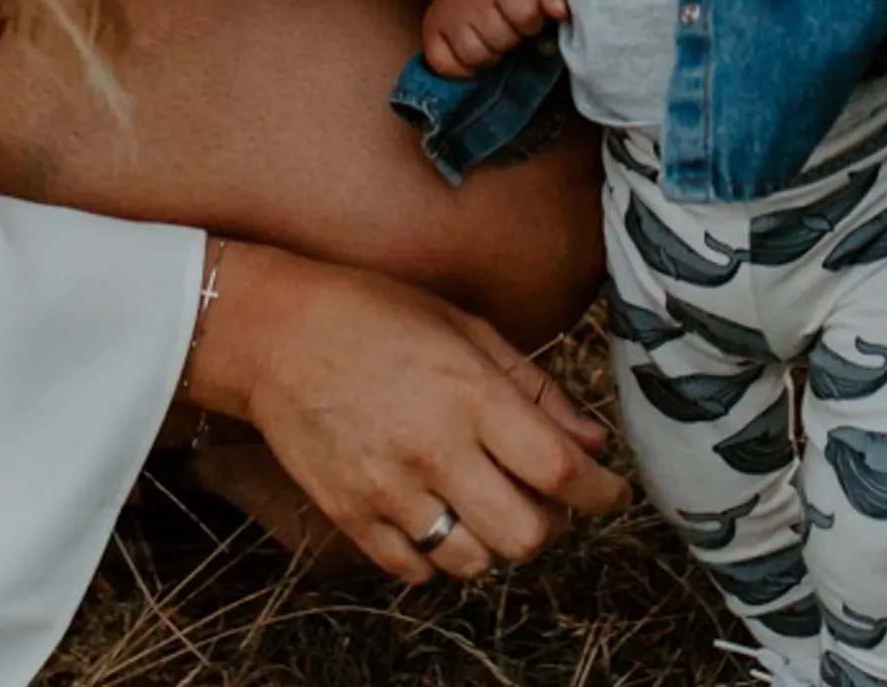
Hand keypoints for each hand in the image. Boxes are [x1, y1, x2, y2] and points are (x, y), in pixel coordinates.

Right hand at [184, 242, 631, 582]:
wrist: (274, 333)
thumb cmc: (376, 314)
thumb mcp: (466, 329)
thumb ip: (534, 389)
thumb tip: (592, 442)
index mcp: (470, 394)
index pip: (558, 470)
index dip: (600, 492)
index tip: (611, 492)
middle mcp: (433, 448)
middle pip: (525, 535)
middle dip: (550, 524)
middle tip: (542, 497)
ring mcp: (387, 489)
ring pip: (473, 562)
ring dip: (493, 542)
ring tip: (483, 504)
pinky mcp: (350, 516)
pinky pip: (415, 571)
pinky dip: (437, 556)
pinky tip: (436, 515)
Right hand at [422, 0, 565, 77]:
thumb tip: (560, 12)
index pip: (527, 17)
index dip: (533, 22)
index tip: (529, 14)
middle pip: (501, 40)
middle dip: (512, 37)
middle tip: (509, 23)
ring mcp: (446, 14)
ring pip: (475, 56)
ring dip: (490, 53)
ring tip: (492, 36)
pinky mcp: (430, 29)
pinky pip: (444, 65)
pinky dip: (461, 66)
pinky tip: (472, 50)